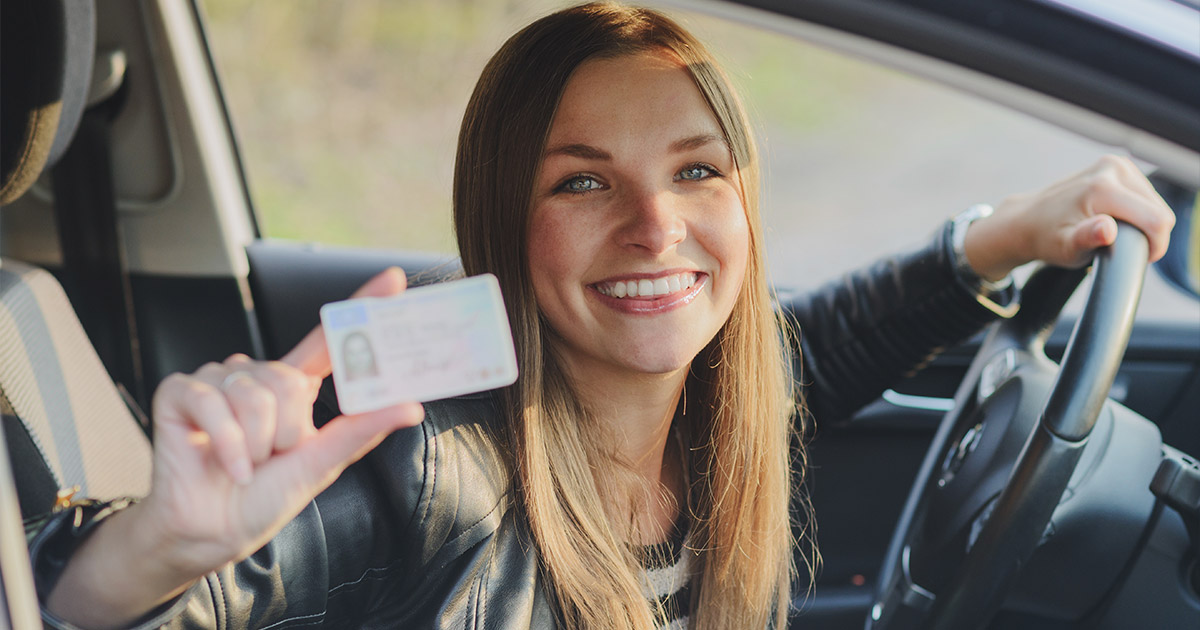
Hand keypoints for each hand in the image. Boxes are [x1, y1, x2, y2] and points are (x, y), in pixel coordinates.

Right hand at [47, 268, 423, 627]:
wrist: (212, 532)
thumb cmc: (263, 498)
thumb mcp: (321, 464)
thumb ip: (361, 430)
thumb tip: (411, 406)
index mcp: (293, 387)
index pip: (329, 340)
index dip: (360, 306)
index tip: (393, 280)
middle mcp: (256, 376)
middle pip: (289, 381)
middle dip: (286, 432)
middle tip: (273, 458)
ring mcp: (217, 380)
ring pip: (254, 395)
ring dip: (256, 444)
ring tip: (246, 463)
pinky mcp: (180, 391)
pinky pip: (213, 402)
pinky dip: (227, 443)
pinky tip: (228, 466)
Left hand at [963, 155, 1175, 280]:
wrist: (1028, 220)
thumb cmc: (1047, 238)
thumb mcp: (1065, 247)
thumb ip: (1087, 239)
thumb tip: (1106, 230)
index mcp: (1103, 188)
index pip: (1157, 220)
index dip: (1155, 246)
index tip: (1139, 259)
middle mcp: (1112, 168)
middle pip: (1159, 210)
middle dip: (1148, 234)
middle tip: (1118, 247)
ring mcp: (1116, 164)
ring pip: (1155, 203)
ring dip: (1143, 223)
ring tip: (1114, 234)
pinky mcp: (1118, 166)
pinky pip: (1145, 195)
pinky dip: (1138, 211)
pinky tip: (1116, 220)